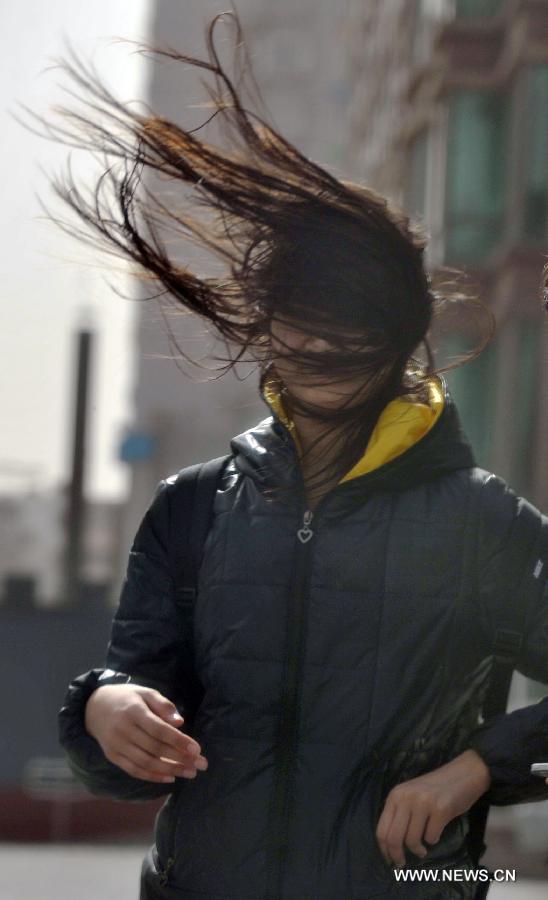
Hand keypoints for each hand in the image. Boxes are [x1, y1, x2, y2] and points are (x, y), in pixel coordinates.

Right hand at [84, 684, 207, 782]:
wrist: (94, 707)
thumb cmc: (127, 698)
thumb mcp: (145, 692)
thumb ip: (163, 705)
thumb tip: (179, 722)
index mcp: (134, 712)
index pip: (159, 729)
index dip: (178, 741)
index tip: (197, 749)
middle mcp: (124, 730)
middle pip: (155, 749)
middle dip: (180, 758)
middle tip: (201, 765)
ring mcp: (116, 745)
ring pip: (146, 763)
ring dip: (170, 770)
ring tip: (190, 773)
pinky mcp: (113, 756)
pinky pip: (134, 770)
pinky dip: (153, 776)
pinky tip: (170, 778)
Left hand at [375, 749, 490, 867]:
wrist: (463, 774)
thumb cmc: (435, 788)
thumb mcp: (410, 796)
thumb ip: (400, 813)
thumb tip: (390, 845)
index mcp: (395, 795)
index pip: (381, 829)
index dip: (384, 850)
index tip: (389, 861)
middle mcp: (406, 798)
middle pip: (394, 838)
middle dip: (397, 856)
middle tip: (402, 864)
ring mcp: (423, 803)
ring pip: (412, 841)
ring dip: (418, 850)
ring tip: (422, 849)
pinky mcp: (440, 809)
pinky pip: (431, 837)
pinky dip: (433, 840)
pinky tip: (436, 832)